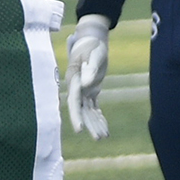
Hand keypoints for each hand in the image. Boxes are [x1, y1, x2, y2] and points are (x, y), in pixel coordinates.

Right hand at [65, 15, 111, 139]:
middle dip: (90, 125)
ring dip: (96, 124)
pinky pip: (94, 107)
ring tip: (104, 137)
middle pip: (82, 111)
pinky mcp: (91, 90)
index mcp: (74, 81)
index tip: (80, 129)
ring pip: (88, 112)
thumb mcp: (94, 54)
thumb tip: (88, 84)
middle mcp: (77, 88)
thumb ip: (91, 68)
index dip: (76, 116)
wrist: (92, 41)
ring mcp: (84, 91)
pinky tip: (105, 128)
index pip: (74, 102)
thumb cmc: (92, 45)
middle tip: (98, 138)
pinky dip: (99, 117)